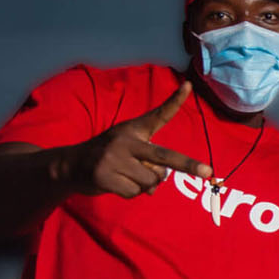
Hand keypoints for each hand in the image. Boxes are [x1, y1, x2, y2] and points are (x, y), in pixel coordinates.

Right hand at [69, 82, 210, 196]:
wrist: (70, 165)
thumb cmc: (107, 157)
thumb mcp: (126, 151)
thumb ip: (146, 164)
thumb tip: (155, 186)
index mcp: (133, 130)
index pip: (158, 115)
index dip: (174, 101)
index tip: (187, 85)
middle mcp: (126, 141)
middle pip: (164, 157)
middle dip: (188, 165)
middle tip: (208, 172)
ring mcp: (114, 159)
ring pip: (150, 182)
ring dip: (144, 185)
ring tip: (126, 176)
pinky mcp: (105, 176)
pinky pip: (134, 193)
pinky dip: (130, 193)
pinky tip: (116, 183)